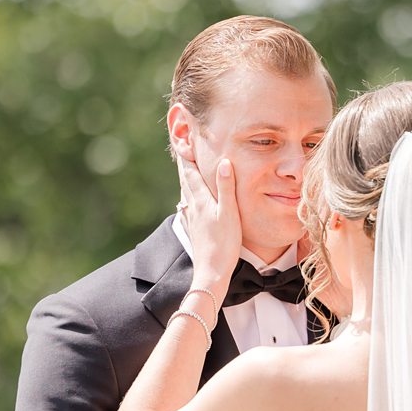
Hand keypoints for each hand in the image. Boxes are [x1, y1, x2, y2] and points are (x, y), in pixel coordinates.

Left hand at [178, 156, 240, 294]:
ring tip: (185, 167)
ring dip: (185, 177)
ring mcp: (191, 218)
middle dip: (184, 162)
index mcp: (201, 200)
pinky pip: (187, 205)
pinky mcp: (193, 228)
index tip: (185, 139)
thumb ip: (225, 187)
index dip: (188, 155)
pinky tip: (186, 199)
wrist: (211, 271)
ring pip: (185, 191)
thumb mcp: (229, 213)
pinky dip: (187, 194)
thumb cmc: (224, 244)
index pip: (191, 172)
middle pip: (186, 179)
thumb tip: (223, 162)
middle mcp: (192, 206)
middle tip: (182, 146)